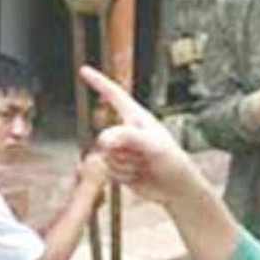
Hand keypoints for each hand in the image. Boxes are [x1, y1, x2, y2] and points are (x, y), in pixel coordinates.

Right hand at [79, 66, 202, 205]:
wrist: (176, 189)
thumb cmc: (172, 162)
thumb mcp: (154, 146)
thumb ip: (128, 138)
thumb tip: (102, 139)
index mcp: (136, 117)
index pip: (114, 95)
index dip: (98, 82)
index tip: (83, 70)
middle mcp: (126, 130)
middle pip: (105, 137)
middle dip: (121, 151)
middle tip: (143, 158)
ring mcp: (121, 149)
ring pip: (105, 155)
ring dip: (124, 165)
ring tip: (143, 166)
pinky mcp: (118, 166)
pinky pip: (106, 170)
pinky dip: (121, 176)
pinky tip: (137, 175)